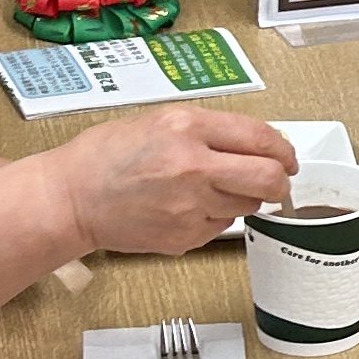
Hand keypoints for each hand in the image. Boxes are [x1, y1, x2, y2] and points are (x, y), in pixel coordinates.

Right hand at [38, 110, 298, 262]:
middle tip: (276, 180)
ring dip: (242, 198)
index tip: (287, 157)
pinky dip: (214, 217)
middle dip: (280, 180)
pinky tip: (185, 207)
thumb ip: (210, 130)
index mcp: (186, 128)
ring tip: (208, 190)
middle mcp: (193, 166)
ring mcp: (189, 206)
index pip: (260, 137)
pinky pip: (221, 227)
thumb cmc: (106, 157)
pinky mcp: (184, 236)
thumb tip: (257, 143)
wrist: (71, 198)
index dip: (283, 149)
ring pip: (247, 205)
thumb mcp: (160, 121)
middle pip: (268, 178)